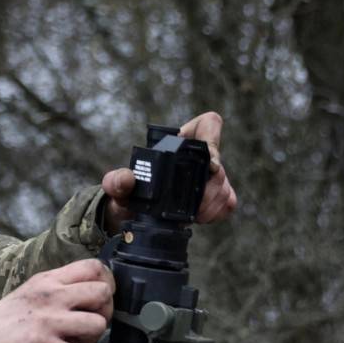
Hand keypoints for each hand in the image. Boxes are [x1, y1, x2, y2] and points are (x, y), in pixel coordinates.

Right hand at [0, 258, 113, 342]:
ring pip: (97, 325)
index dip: (106, 283)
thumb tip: (90, 295)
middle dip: (103, 312)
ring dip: (90, 339)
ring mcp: (47, 320)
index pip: (94, 267)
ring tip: (72, 342)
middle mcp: (50, 296)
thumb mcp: (29, 292)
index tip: (99, 299)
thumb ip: (58, 288)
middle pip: (103, 294)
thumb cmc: (1, 322)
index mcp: (47, 280)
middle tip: (88, 323)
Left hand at [101, 111, 238, 230]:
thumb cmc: (127, 192)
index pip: (209, 124)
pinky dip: (216, 212)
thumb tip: (127, 178)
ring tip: (193, 215)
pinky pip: (228, 202)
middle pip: (219, 166)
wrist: (131, 215)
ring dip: (211, 204)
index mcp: (178, 143)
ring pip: (224, 186)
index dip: (213, 137)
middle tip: (193, 207)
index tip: (207, 163)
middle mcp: (198, 158)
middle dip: (208, 190)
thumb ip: (115, 180)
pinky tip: (200, 218)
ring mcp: (209, 178)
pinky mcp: (215, 196)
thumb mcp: (115, 185)